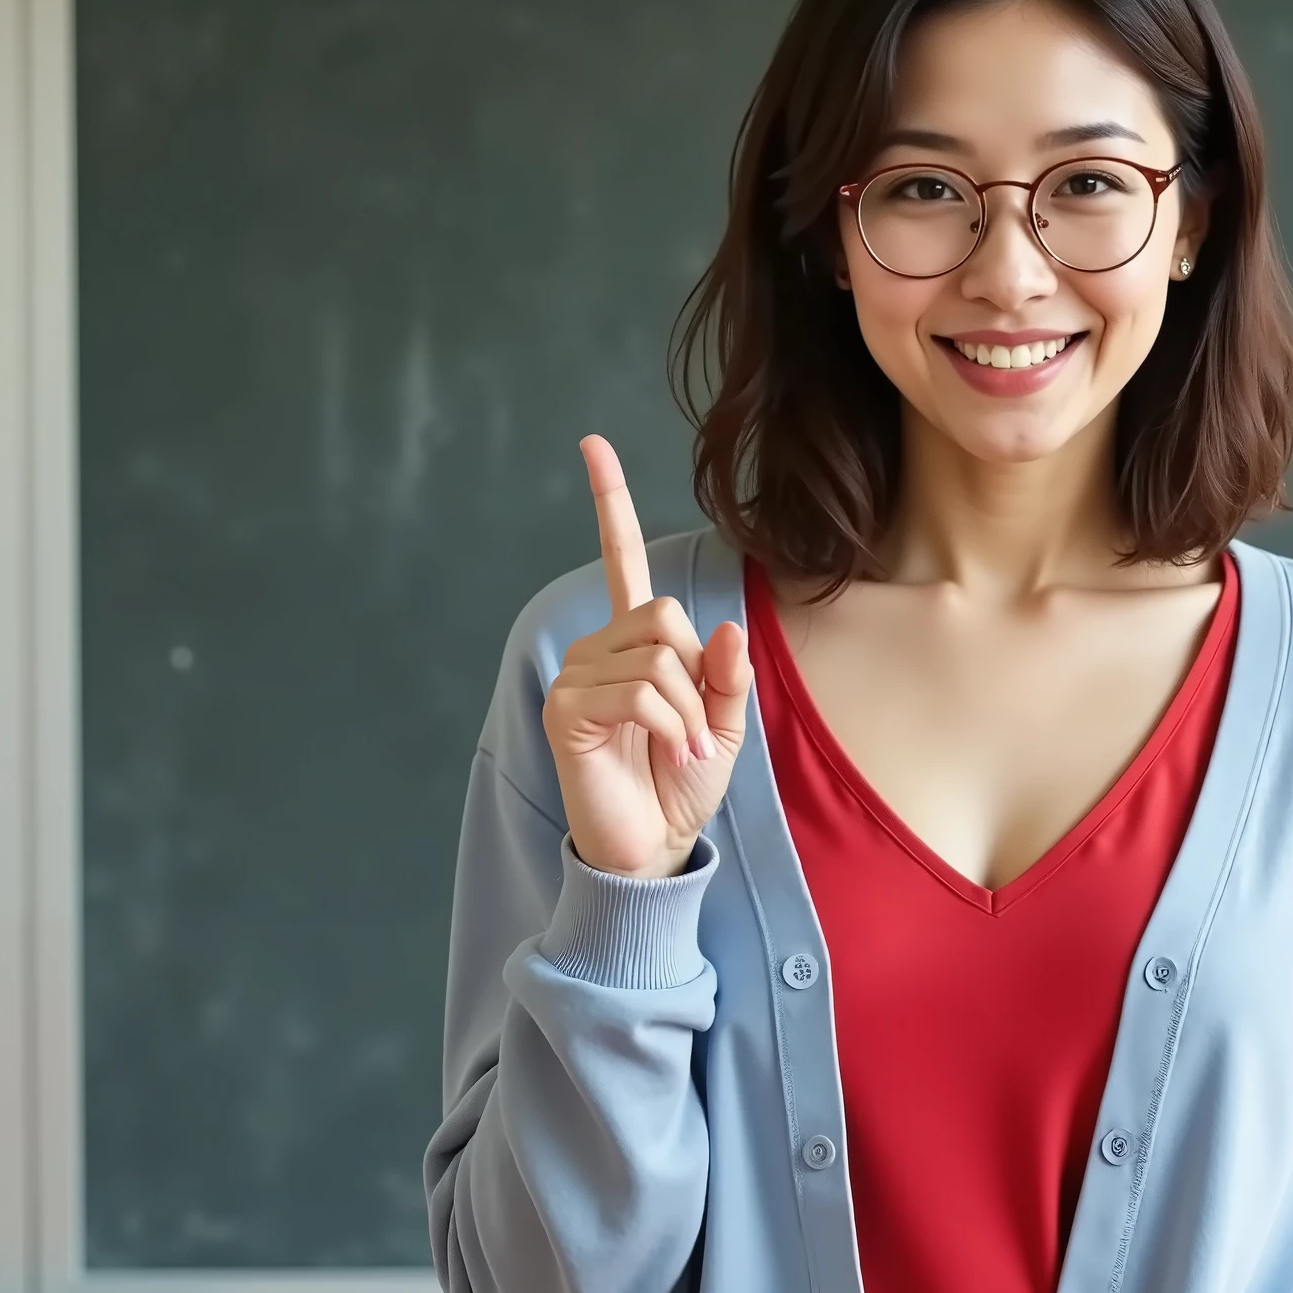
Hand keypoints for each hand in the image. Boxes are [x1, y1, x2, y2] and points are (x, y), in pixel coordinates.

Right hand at [543, 437, 752, 877]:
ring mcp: (575, 676)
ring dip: (688, 711)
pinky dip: (671, 724)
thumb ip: (727, 677)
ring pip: (656, 656)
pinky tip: (670, 754)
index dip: (608, 504)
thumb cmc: (681, 786)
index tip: (592, 445)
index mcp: (635, 645)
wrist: (652, 848)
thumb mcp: (725, 728)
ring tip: (682, 751)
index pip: (620, 561)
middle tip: (697, 729)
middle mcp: (598, 650)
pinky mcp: (565, 709)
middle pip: (662, 613)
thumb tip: (727, 629)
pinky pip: (638, 689)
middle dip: (696, 674)